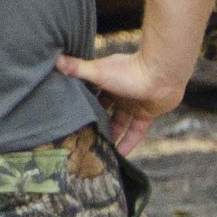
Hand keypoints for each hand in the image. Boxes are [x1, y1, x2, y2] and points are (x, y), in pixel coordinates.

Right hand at [57, 50, 181, 154]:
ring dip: (110, 136)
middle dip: (95, 123)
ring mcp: (133, 104)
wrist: (161, 73)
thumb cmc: (129, 69)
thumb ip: (78, 68)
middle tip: (82, 139)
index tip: (70, 118)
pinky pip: (135, 132)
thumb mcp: (98, 71)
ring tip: (97, 151)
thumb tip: (55, 60)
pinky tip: (119, 156)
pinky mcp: (146, 114)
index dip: (82, 104)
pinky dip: (128, 144)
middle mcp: (119, 92)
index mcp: (106, 80)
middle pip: (104, 111)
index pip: (90, 94)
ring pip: (118, 123)